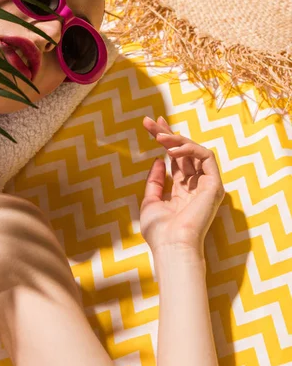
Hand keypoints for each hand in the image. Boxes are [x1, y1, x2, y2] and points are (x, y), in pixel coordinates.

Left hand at [140, 116, 224, 255]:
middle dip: (168, 134)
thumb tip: (158, 160)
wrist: (171, 246)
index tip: (153, 124)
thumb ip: (155, 181)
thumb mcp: (151, 201)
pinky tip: (171, 150)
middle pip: (184, 152)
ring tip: (159, 136)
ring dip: (176, 140)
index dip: (166, 141)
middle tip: (152, 120)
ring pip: (195, 151)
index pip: (176, 160)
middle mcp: (196, 185)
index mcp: (182, 191)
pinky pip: (205, 157)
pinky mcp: (214, 184)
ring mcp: (206, 184)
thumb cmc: (160, 231)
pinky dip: (189, 149)